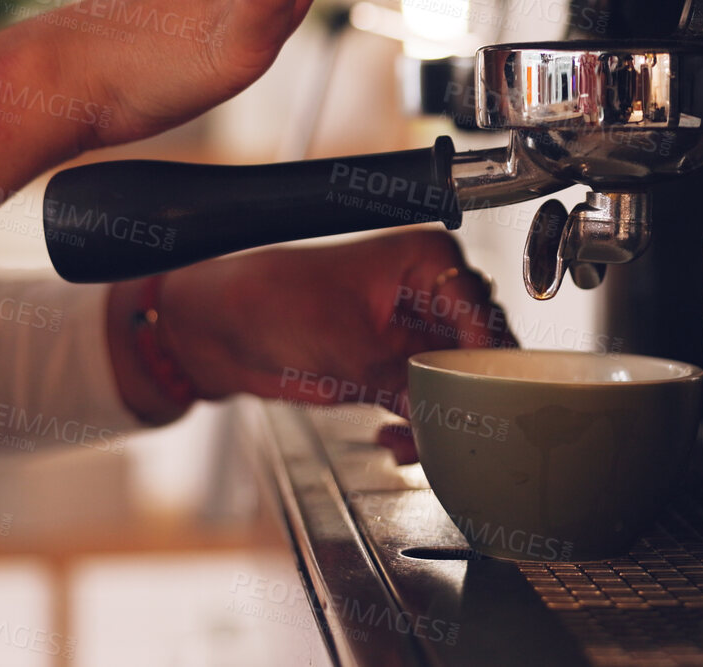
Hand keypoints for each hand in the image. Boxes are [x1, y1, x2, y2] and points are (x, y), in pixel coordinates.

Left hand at [104, 231, 512, 426]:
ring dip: (440, 416)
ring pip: (456, 381)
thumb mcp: (347, 347)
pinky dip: (418, 426)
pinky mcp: (393, 365)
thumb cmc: (272, 301)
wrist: (220, 327)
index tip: (477, 400)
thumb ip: (405, 382)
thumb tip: (447, 415)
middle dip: (463, 395)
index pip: (482, 315)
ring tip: (414, 441)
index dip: (482, 362)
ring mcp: (412, 331)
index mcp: (428, 260)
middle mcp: (429, 292)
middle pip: (478, 351)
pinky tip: (395, 441)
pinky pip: (427, 400)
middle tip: (450, 427)